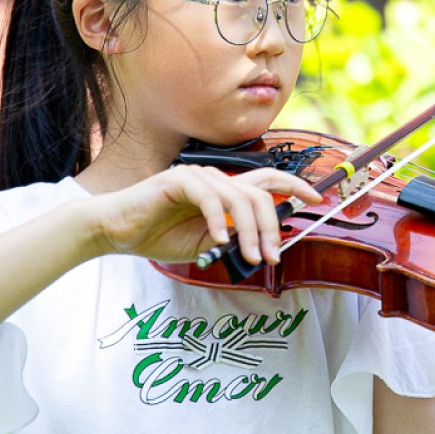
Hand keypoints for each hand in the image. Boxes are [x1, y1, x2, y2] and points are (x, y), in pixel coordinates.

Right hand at [91, 165, 321, 265]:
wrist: (117, 232)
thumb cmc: (158, 236)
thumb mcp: (205, 244)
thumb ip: (232, 239)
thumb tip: (262, 246)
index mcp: (223, 191)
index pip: (267, 181)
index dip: (295, 186)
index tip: (318, 200)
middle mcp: (215, 178)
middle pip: (259, 195)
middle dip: (271, 227)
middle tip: (271, 256)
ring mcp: (197, 176)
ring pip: (239, 198)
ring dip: (249, 231)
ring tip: (249, 256)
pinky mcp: (178, 180)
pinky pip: (209, 199)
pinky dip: (217, 221)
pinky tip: (218, 240)